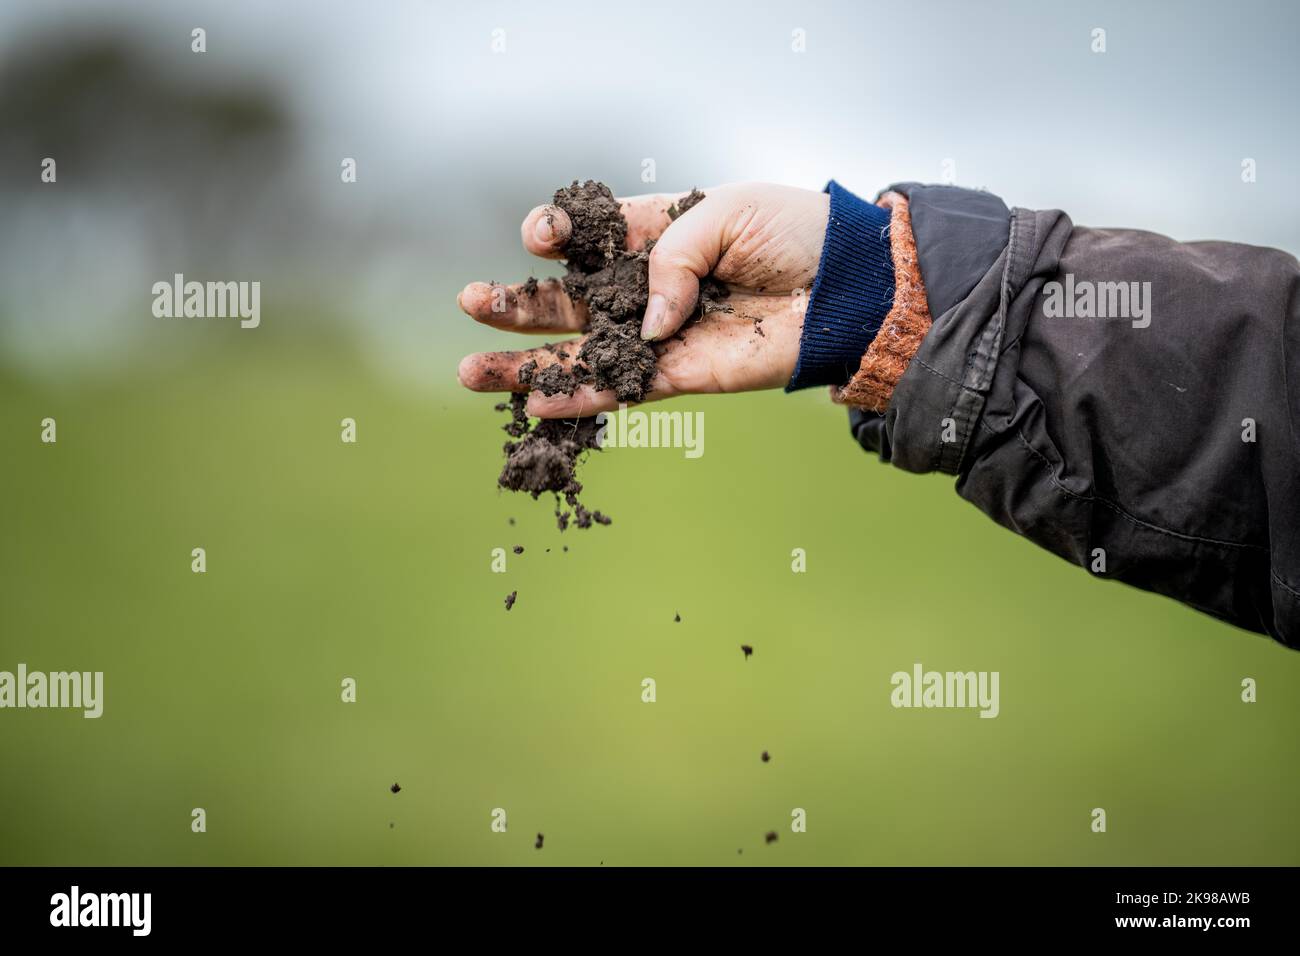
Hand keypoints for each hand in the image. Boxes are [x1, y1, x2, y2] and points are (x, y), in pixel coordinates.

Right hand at [455, 182, 828, 416]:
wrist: (850, 287)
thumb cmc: (796, 235)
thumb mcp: (726, 214)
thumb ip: (671, 257)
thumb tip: (642, 324)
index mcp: (660, 231)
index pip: (592, 233)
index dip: (559, 233)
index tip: (540, 236)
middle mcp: (652, 285)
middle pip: (571, 297)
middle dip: (519, 302)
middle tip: (471, 302)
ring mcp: (662, 334)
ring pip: (583, 353)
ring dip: (528, 362)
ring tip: (472, 370)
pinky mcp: (683, 375)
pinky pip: (623, 389)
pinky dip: (581, 397)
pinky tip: (536, 401)